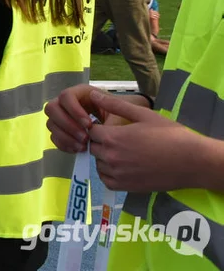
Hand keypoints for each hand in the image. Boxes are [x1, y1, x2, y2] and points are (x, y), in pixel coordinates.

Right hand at [44, 85, 151, 153]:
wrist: (129, 126)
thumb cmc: (125, 116)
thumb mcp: (121, 114)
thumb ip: (106, 121)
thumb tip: (93, 129)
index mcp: (81, 93)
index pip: (66, 96)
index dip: (74, 110)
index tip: (89, 125)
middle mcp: (68, 102)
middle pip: (52, 108)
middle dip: (67, 125)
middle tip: (85, 138)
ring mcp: (63, 116)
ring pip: (51, 123)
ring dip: (65, 136)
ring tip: (83, 147)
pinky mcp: (63, 130)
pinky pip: (54, 136)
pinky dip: (64, 144)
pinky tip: (78, 150)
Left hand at [87, 90, 201, 192]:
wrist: (192, 161)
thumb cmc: (170, 135)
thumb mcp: (143, 115)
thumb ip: (115, 105)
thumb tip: (93, 95)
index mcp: (113, 137)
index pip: (91, 131)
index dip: (99, 127)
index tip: (112, 128)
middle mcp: (111, 157)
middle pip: (94, 147)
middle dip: (102, 142)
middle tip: (120, 140)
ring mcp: (118, 174)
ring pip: (99, 164)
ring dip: (105, 158)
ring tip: (124, 153)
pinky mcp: (126, 187)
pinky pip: (107, 180)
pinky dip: (110, 174)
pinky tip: (123, 167)